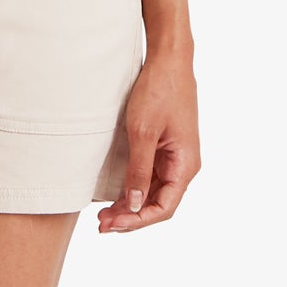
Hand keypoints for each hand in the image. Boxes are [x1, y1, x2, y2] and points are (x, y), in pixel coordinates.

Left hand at [97, 49, 199, 231]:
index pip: (164, 207)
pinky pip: (149, 177)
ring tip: (104, 217)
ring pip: (152, 193)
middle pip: (158, 203)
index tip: (113, 225)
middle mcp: (183, 165)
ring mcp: (173, 158)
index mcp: (185, 165)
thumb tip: (134, 204)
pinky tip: (115, 197)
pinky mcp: (164, 149)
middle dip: (131, 217)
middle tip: (102, 225)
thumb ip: (139, 171)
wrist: (168, 61)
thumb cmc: (159, 92)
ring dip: (130, 206)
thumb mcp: (143, 133)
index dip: (138, 220)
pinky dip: (133, 190)